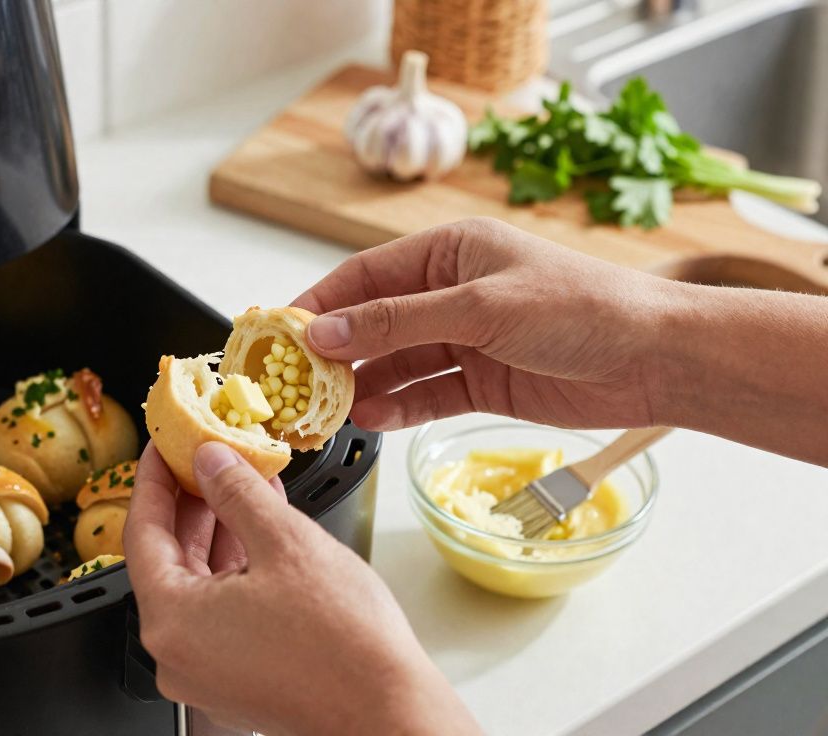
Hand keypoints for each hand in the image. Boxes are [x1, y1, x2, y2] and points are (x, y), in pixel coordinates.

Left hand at [123, 442, 478, 735]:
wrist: (388, 711)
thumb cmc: (343, 643)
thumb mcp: (285, 543)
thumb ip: (236, 493)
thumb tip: (210, 460)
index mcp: (172, 621)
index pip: (143, 532)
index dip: (155, 480)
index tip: (164, 446)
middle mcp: (177, 654)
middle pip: (170, 559)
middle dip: (192, 503)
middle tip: (206, 457)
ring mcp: (206, 671)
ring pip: (200, 584)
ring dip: (220, 532)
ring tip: (242, 484)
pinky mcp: (236, 679)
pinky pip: (222, 610)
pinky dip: (237, 567)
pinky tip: (264, 530)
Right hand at [292, 217, 684, 430]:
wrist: (656, 359)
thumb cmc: (582, 308)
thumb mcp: (481, 307)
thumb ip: (399, 322)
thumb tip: (326, 332)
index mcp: (451, 251)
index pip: (366, 274)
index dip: (321, 302)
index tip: (278, 332)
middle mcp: (453, 293)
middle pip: (375, 321)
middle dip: (335, 350)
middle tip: (293, 380)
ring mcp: (466, 340)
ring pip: (396, 362)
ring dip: (362, 384)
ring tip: (326, 408)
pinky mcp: (482, 382)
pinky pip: (426, 393)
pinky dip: (397, 407)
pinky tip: (370, 419)